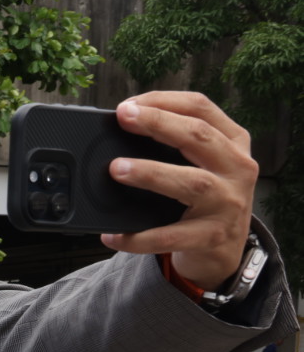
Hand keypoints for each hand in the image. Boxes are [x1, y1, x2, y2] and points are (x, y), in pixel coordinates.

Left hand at [100, 92, 257, 290]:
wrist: (226, 249)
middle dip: (158, 123)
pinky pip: (170, 236)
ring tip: (117, 169)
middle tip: (124, 118)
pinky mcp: (212, 237)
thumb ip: (178, 144)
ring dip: (151, 173)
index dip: (164, 101)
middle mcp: (237, 168)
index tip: (130, 104)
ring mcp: (228, 203)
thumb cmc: (207, 198)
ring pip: (191, 183)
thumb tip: (125, 128)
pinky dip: (139, 237)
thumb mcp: (206, 163)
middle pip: (198, 137)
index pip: (201, 109)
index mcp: (234, 142)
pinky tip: (113, 236)